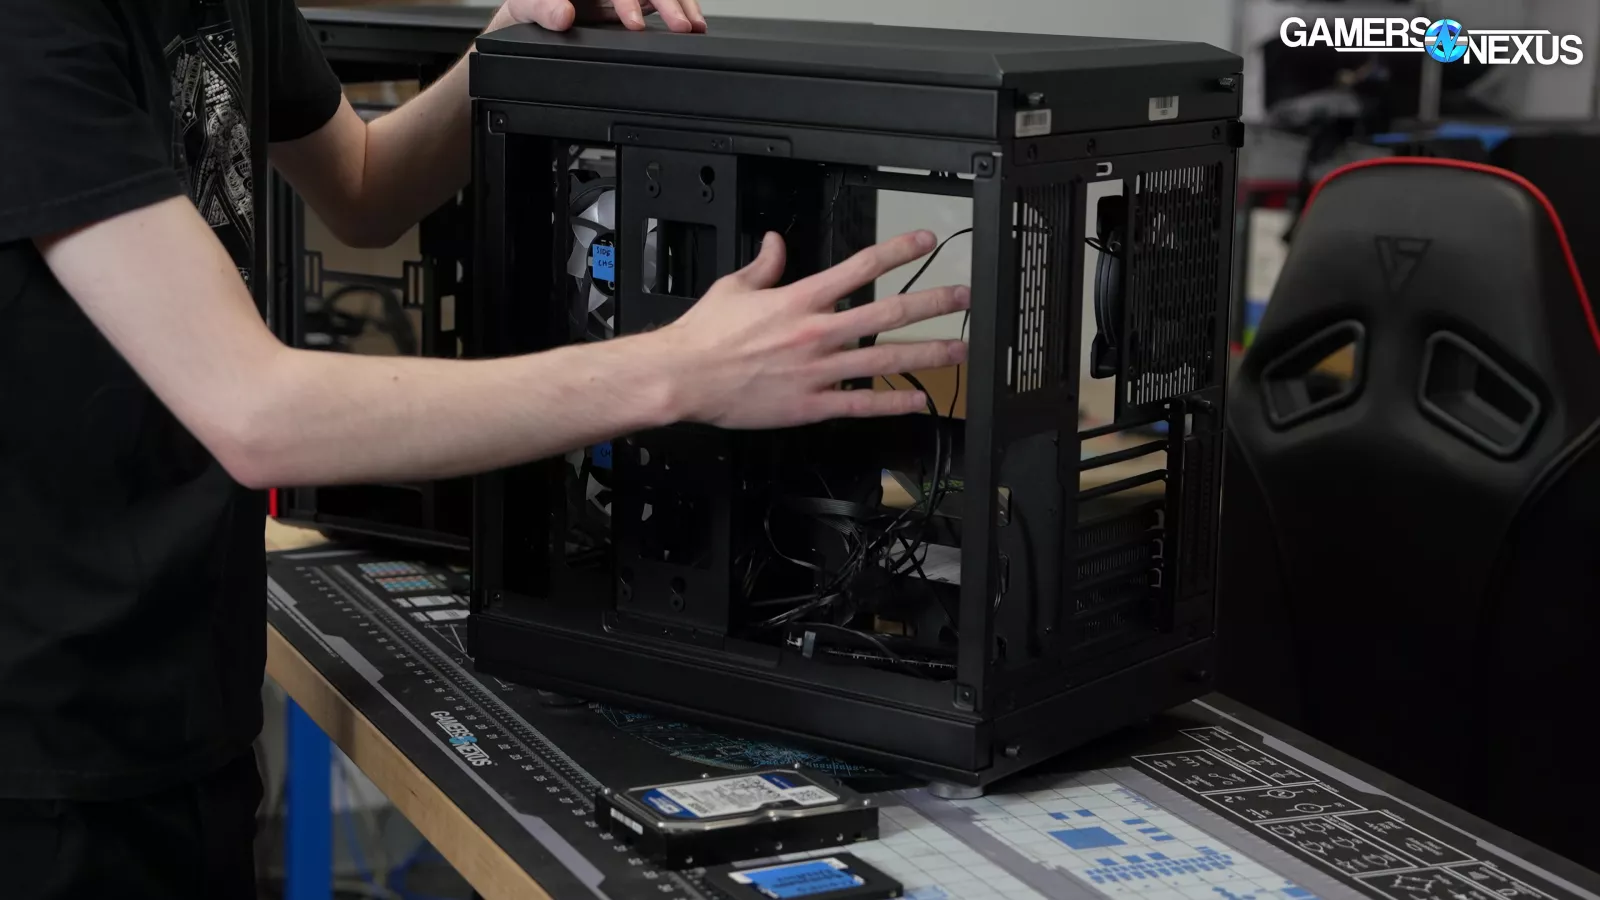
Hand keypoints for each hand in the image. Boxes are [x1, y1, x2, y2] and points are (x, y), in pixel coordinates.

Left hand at [496, 0, 706, 33]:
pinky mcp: (626, 6)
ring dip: (678, 6)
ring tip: (695, 25)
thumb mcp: (526, 7)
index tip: (633, 21)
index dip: (629, 0)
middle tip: (682, 24)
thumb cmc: (526, 8)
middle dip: (667, 2)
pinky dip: (673, 13)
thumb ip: (543, 8)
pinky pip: (653, 6)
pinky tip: (689, 22)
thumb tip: (562, 14)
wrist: (526, 25)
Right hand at [650, 231, 970, 430]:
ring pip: (883, 360)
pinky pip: (860, 405)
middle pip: (885, 314)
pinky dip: (892, 403)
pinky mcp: (810, 405)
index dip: (897, 252)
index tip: (925, 242)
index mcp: (798, 300)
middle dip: (929, 304)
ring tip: (958, 349)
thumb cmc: (703, 337)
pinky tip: (918, 401)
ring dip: (926, 353)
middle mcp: (815, 333)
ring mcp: (817, 371)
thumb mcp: (732, 288)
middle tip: (959, 297)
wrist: (684, 377)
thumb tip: (776, 243)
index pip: (859, 268)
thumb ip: (763, 265)